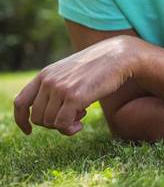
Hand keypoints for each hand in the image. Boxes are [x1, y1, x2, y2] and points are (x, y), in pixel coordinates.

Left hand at [14, 35, 140, 135]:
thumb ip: (58, 88)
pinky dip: (70, 129)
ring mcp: (60, 89)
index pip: (21, 102)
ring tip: (81, 115)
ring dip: (65, 126)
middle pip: (37, 117)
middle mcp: (48, 81)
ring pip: (49, 123)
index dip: (22, 120)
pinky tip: (81, 124)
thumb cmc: (99, 67)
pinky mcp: (74, 97)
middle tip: (71, 118)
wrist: (118, 56)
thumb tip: (53, 117)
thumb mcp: (71, 73)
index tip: (29, 130)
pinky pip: (62, 124)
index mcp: (45, 74)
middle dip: (52, 124)